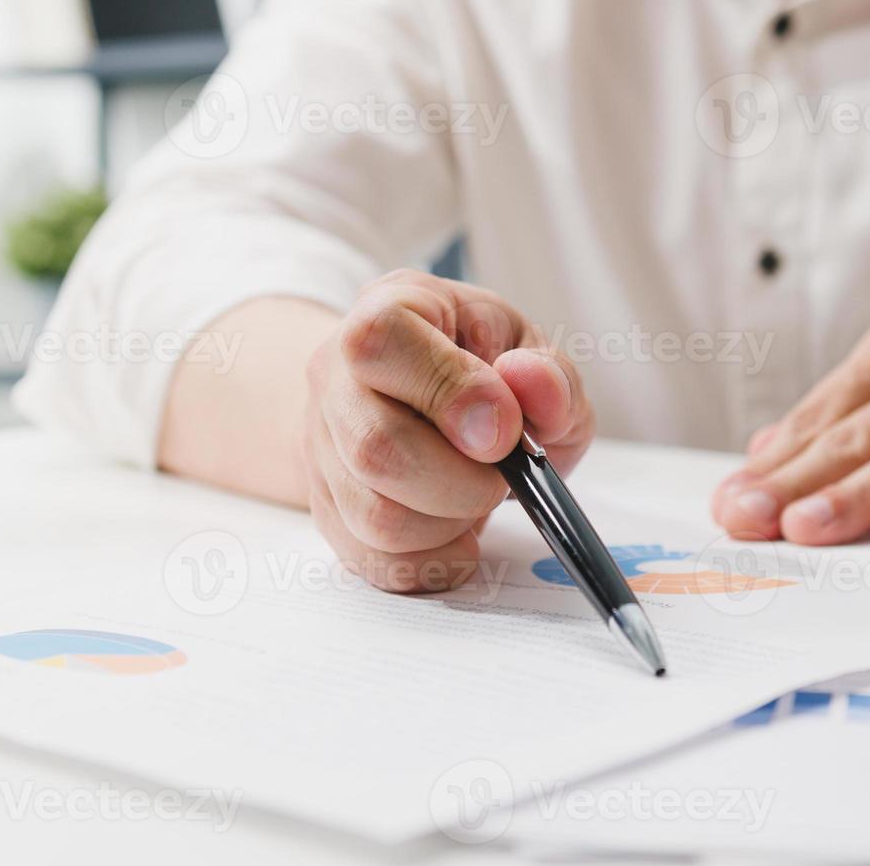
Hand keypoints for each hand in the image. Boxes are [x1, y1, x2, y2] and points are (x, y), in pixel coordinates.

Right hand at [302, 270, 593, 592]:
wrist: (416, 398)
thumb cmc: (477, 366)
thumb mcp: (528, 348)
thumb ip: (548, 371)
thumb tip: (534, 386)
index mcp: (386, 309)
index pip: (381, 342)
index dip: (449, 392)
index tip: (503, 431)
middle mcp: (335, 376)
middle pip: (375, 447)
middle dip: (463, 482)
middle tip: (501, 475)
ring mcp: (322, 447)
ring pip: (375, 517)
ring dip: (450, 524)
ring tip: (477, 497)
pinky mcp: (328, 509)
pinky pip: (375, 560)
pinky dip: (433, 561)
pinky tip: (459, 535)